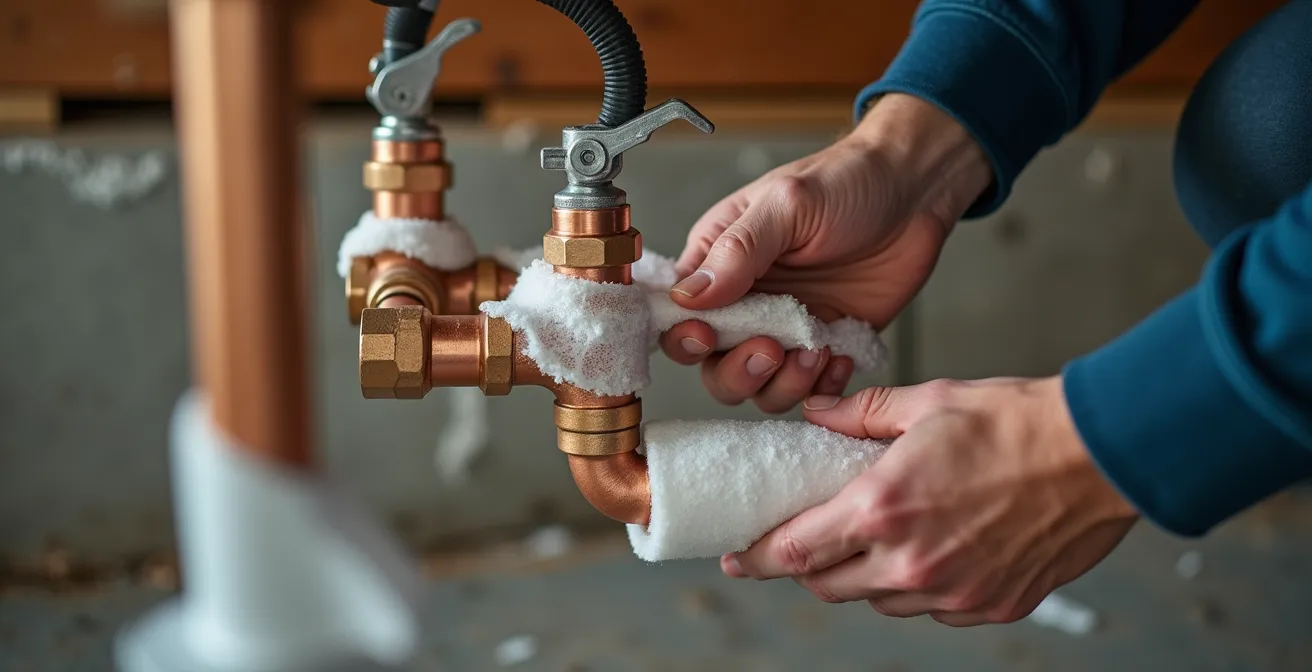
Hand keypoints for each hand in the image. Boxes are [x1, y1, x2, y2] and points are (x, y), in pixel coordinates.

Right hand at [661, 94, 991, 412]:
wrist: (915, 191)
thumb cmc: (848, 180)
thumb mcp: (787, 204)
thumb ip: (737, 251)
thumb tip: (689, 296)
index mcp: (719, 260)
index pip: (677, 314)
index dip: (684, 335)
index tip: (707, 334)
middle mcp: (745, 300)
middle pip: (712, 365)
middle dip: (735, 370)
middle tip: (770, 350)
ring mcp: (785, 326)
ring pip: (758, 387)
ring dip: (781, 384)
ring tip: (814, 351)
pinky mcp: (826, 343)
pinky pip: (809, 388)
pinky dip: (821, 386)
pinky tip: (839, 357)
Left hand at [721, 376, 1139, 626]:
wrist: (1101, 454)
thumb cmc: (1015, 421)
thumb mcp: (926, 401)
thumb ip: (860, 414)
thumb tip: (817, 415)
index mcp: (883, 508)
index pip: (796, 552)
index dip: (757, 558)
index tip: (737, 557)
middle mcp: (911, 562)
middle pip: (828, 586)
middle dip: (805, 568)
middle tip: (799, 543)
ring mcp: (953, 593)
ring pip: (878, 602)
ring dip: (862, 577)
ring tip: (871, 540)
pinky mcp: (991, 607)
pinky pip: (931, 609)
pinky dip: (916, 587)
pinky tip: (927, 551)